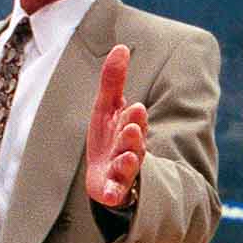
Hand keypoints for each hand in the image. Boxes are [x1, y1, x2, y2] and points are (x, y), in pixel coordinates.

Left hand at [84, 44, 146, 207]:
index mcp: (129, 128)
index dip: (133, 117)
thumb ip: (114, 80)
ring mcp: (122, 171)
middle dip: (133, 135)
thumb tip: (121, 47)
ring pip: (127, 166)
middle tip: (133, 127)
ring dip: (129, 161)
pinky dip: (114, 193)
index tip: (135, 108)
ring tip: (129, 156)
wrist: (107, 176)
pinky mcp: (112, 190)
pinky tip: (111, 195)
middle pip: (133, 142)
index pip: (132, 121)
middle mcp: (129, 149)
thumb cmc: (109, 138)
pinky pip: (115, 192)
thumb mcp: (107, 107)